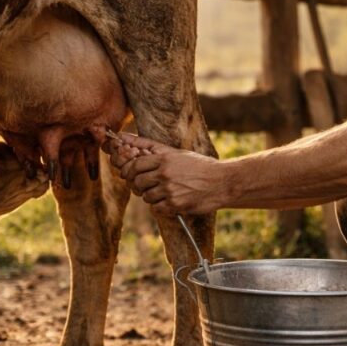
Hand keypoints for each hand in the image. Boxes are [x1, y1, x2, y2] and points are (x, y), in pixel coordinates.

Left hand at [104, 132, 225, 214]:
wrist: (222, 182)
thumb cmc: (199, 166)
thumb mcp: (177, 153)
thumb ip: (151, 147)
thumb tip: (124, 137)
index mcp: (164, 159)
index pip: (134, 165)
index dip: (129, 171)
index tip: (133, 174)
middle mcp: (165, 174)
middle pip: (137, 182)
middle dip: (139, 185)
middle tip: (147, 185)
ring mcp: (170, 191)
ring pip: (145, 197)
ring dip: (151, 196)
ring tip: (163, 192)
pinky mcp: (175, 205)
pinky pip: (155, 209)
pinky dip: (159, 207)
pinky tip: (170, 201)